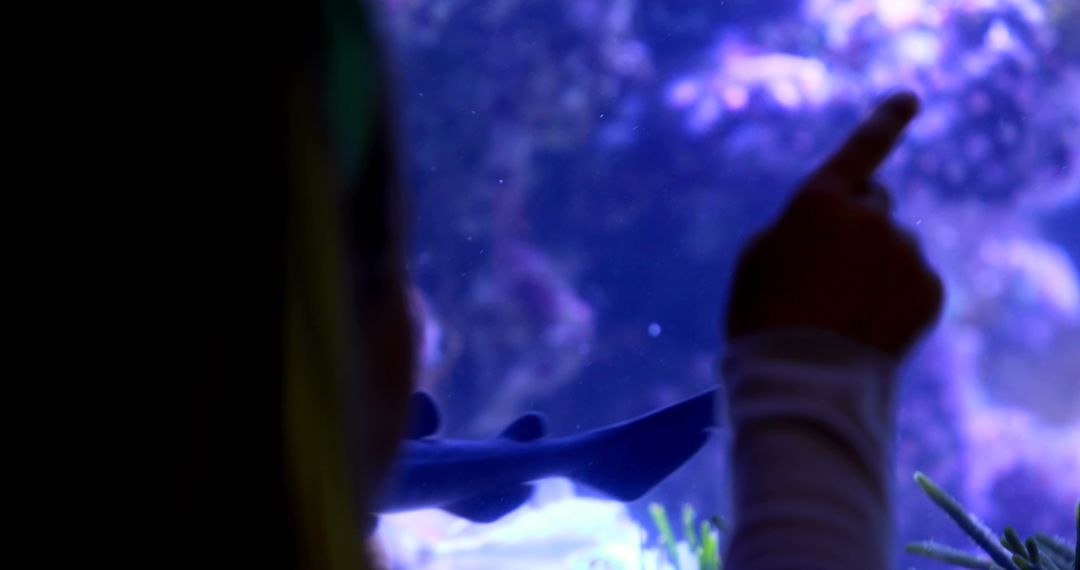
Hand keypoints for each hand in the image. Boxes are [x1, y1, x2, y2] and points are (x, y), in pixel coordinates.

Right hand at [725, 91, 943, 357]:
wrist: (805, 379)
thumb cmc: (764, 317)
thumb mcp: (757, 258)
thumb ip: (799, 226)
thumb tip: (835, 225)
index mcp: (820, 201)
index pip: (860, 151)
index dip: (885, 122)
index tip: (910, 98)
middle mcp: (871, 217)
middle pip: (873, 202)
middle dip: (857, 220)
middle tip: (829, 268)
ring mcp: (905, 252)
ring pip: (893, 246)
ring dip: (875, 264)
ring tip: (843, 310)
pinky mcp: (930, 289)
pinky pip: (914, 279)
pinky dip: (896, 295)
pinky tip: (867, 324)